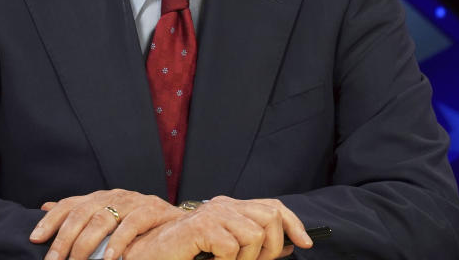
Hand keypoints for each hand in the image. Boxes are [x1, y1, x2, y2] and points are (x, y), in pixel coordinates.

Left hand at [29, 189, 181, 259]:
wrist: (183, 223)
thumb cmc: (141, 226)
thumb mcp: (108, 218)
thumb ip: (81, 214)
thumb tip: (46, 206)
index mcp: (102, 197)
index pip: (71, 204)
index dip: (51, 220)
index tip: (34, 238)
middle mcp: (115, 195)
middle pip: (82, 212)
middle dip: (64, 238)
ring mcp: (134, 201)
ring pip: (103, 219)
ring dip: (86, 244)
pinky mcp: (152, 210)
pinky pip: (131, 226)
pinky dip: (118, 243)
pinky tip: (109, 259)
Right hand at [120, 197, 311, 259]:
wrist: (152, 257)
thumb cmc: (188, 256)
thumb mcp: (229, 251)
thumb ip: (255, 246)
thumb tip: (290, 245)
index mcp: (231, 207)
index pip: (272, 206)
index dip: (293, 223)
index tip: (306, 243)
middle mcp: (223, 205)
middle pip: (271, 217)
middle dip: (272, 247)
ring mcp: (212, 214)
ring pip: (254, 236)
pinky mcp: (201, 227)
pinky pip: (231, 248)